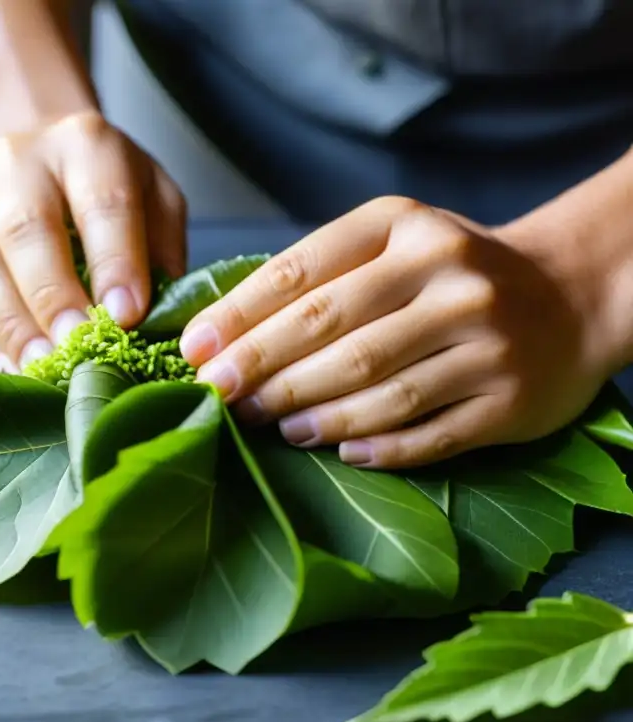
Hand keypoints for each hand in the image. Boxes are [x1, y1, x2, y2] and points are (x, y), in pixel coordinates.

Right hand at [0, 110, 185, 371]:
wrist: (40, 163)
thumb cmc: (107, 195)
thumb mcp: (154, 202)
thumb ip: (162, 252)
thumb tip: (159, 321)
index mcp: (85, 144)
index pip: (102, 202)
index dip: (114, 262)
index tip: (126, 317)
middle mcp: (18, 161)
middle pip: (24, 229)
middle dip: (51, 298)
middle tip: (74, 350)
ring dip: (8, 325)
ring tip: (39, 370)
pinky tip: (2, 366)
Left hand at [180, 196, 618, 468]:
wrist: (573, 292)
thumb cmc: (451, 272)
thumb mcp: (393, 242)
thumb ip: (321, 276)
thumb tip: (226, 334)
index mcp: (405, 226)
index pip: (304, 270)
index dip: (240, 314)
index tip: (193, 349)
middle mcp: (449, 274)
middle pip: (333, 330)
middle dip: (262, 367)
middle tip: (216, 393)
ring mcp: (485, 338)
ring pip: (379, 386)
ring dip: (312, 411)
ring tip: (269, 424)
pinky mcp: (511, 399)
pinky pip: (431, 433)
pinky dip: (378, 446)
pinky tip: (338, 450)